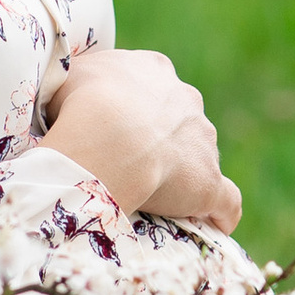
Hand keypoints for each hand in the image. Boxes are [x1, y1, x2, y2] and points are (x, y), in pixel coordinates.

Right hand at [39, 47, 241, 234]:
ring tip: (155, 197)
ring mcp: (204, 140)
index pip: (152, 87)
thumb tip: (76, 94)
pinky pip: (225, 200)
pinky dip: (220, 212)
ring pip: (200, 155)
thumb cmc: (82, 103)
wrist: (109, 137)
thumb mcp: (69, 76)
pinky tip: (214, 223)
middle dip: (162, 137)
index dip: (135, 107)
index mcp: (154, 70)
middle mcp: (187, 99)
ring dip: (183, 173)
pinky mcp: (209, 181)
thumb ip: (80, 82)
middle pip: (179, 119)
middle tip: (130, 162)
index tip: (116, 127)